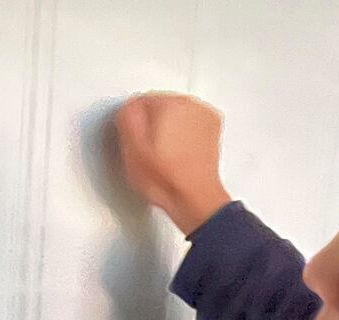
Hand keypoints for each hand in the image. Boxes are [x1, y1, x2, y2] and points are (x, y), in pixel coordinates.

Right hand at [114, 93, 233, 235]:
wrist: (194, 199)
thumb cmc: (167, 179)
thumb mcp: (131, 148)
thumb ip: (126, 116)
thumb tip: (129, 107)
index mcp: (168, 103)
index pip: (140, 101)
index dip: (132, 124)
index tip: (133, 140)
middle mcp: (190, 104)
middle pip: (160, 105)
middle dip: (152, 124)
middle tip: (149, 151)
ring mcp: (204, 116)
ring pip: (176, 114)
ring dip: (169, 128)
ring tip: (165, 155)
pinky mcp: (212, 129)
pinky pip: (191, 124)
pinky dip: (185, 134)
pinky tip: (178, 153)